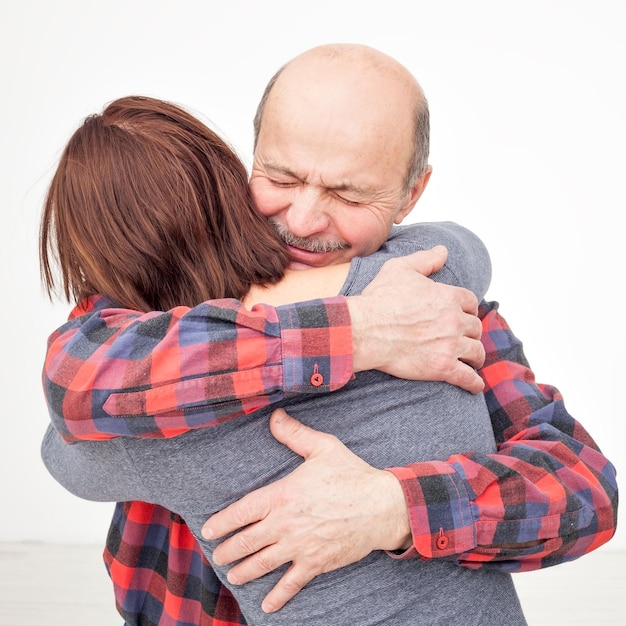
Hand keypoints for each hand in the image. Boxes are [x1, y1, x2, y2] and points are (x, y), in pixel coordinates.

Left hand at [202, 408, 410, 612]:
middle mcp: (285, 524)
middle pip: (247, 541)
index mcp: (282, 495)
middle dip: (228, 550)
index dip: (222, 522)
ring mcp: (299, 546)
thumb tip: (274, 415)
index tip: (209, 530)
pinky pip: (292, 583)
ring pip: (263, 563)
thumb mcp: (322, 447)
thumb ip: (294, 434)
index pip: (243, 511)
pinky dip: (278, 596)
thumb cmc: (351, 474)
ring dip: (244, 571)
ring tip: (233, 576)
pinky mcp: (316, 563)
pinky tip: (267, 606)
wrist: (381, 506)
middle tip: (217, 556)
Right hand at [348, 246, 484, 392]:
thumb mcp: (400, 269)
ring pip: (476, 352)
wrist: (364, 329)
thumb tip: (443, 250)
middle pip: (475, 328)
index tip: (463, 315)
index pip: (470, 302)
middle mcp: (453, 320)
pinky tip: (474, 385)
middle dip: (471, 332)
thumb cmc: (379, 299)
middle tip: (465, 338)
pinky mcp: (442, 367)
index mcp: (447, 296)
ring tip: (472, 360)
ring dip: (476, 356)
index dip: (467, 309)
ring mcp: (450, 345)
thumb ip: (425, 259)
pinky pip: (468, 377)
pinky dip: (474, 383)